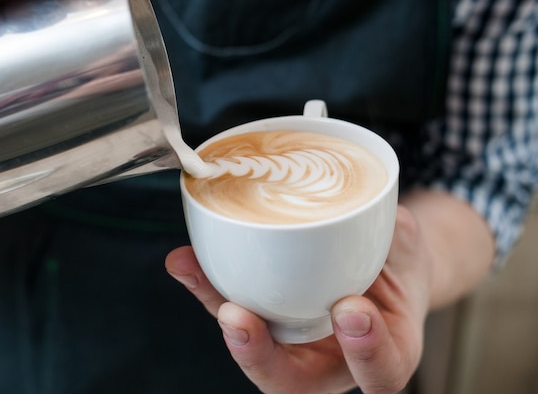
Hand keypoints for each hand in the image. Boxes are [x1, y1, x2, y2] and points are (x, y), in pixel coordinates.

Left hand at [166, 206, 432, 393]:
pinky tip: (185, 259)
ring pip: (250, 344)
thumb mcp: (412, 255)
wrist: (379, 271)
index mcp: (383, 356)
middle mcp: (330, 361)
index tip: (352, 310)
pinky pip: (233, 306)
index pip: (378, 372)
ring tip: (191, 270)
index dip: (364, 351)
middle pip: (289, 381)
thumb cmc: (399, 270)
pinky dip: (207, 284)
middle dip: (259, 355)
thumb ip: (404, 242)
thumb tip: (392, 218)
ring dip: (216, 309)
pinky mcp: (265, 316)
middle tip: (238, 317)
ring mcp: (292, 342)